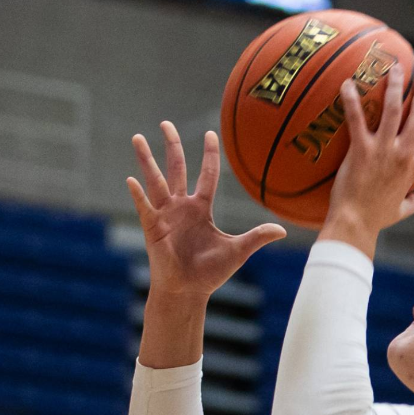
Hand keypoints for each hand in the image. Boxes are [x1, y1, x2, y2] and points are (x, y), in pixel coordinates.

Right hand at [128, 122, 285, 299]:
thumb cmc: (210, 273)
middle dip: (171, 145)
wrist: (188, 292)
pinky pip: (144, 207)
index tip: (210, 133)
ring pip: (155, 180)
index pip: (208, 174)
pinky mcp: (153, 228)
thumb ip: (257, 236)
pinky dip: (138, 195)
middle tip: (165, 122)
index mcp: (201, 208)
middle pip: (176, 168)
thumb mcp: (238, 250)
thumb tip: (282, 229)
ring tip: (137, 137)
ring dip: (146, 160)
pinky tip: (131, 180)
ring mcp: (165, 215)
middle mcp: (181, 206)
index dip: (210, 154)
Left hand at [322, 70, 413, 245]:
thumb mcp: (399, 212)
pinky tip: (347, 83)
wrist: (354, 224)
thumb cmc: (374, 219)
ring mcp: (383, 150)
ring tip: (394, 67)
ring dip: (395, 85)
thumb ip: (410, 203)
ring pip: (395, 109)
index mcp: (413, 167)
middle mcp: (403, 154)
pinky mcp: (361, 150)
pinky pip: (356, 118)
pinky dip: (351, 100)